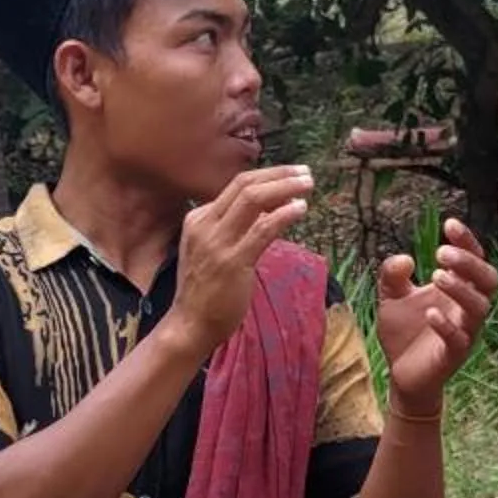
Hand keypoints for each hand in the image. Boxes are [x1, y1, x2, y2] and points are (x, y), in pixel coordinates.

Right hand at [171, 167, 314, 355]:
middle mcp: (204, 224)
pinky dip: (284, 214)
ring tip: (308, 184)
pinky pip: (262, 229)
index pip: (236, 186)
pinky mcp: (232, 262)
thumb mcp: (212, 249)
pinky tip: (300, 208)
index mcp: (198, 218)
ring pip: (254, 200)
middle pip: (245, 185)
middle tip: (305, 173)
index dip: (268, 176)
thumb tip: (269, 208)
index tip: (291, 174)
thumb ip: (233, 228)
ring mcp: (217, 243)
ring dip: (285, 188)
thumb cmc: (205, 290)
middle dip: (279, 174)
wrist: (190, 324)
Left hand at [377, 218, 497, 415]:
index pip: (474, 259)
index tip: (449, 224)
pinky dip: (446, 325)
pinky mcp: (454, 355)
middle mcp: (467, 308)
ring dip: (460, 289)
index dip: (467, 241)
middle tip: (441, 252)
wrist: (401, 374)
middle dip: (469, 263)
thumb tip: (405, 259)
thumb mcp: (390, 297)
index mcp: (458, 289)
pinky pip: (459, 339)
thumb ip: (392, 275)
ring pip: (479, 307)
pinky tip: (429, 313)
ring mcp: (465, 332)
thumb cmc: (404, 332)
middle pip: (488, 279)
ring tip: (436, 276)